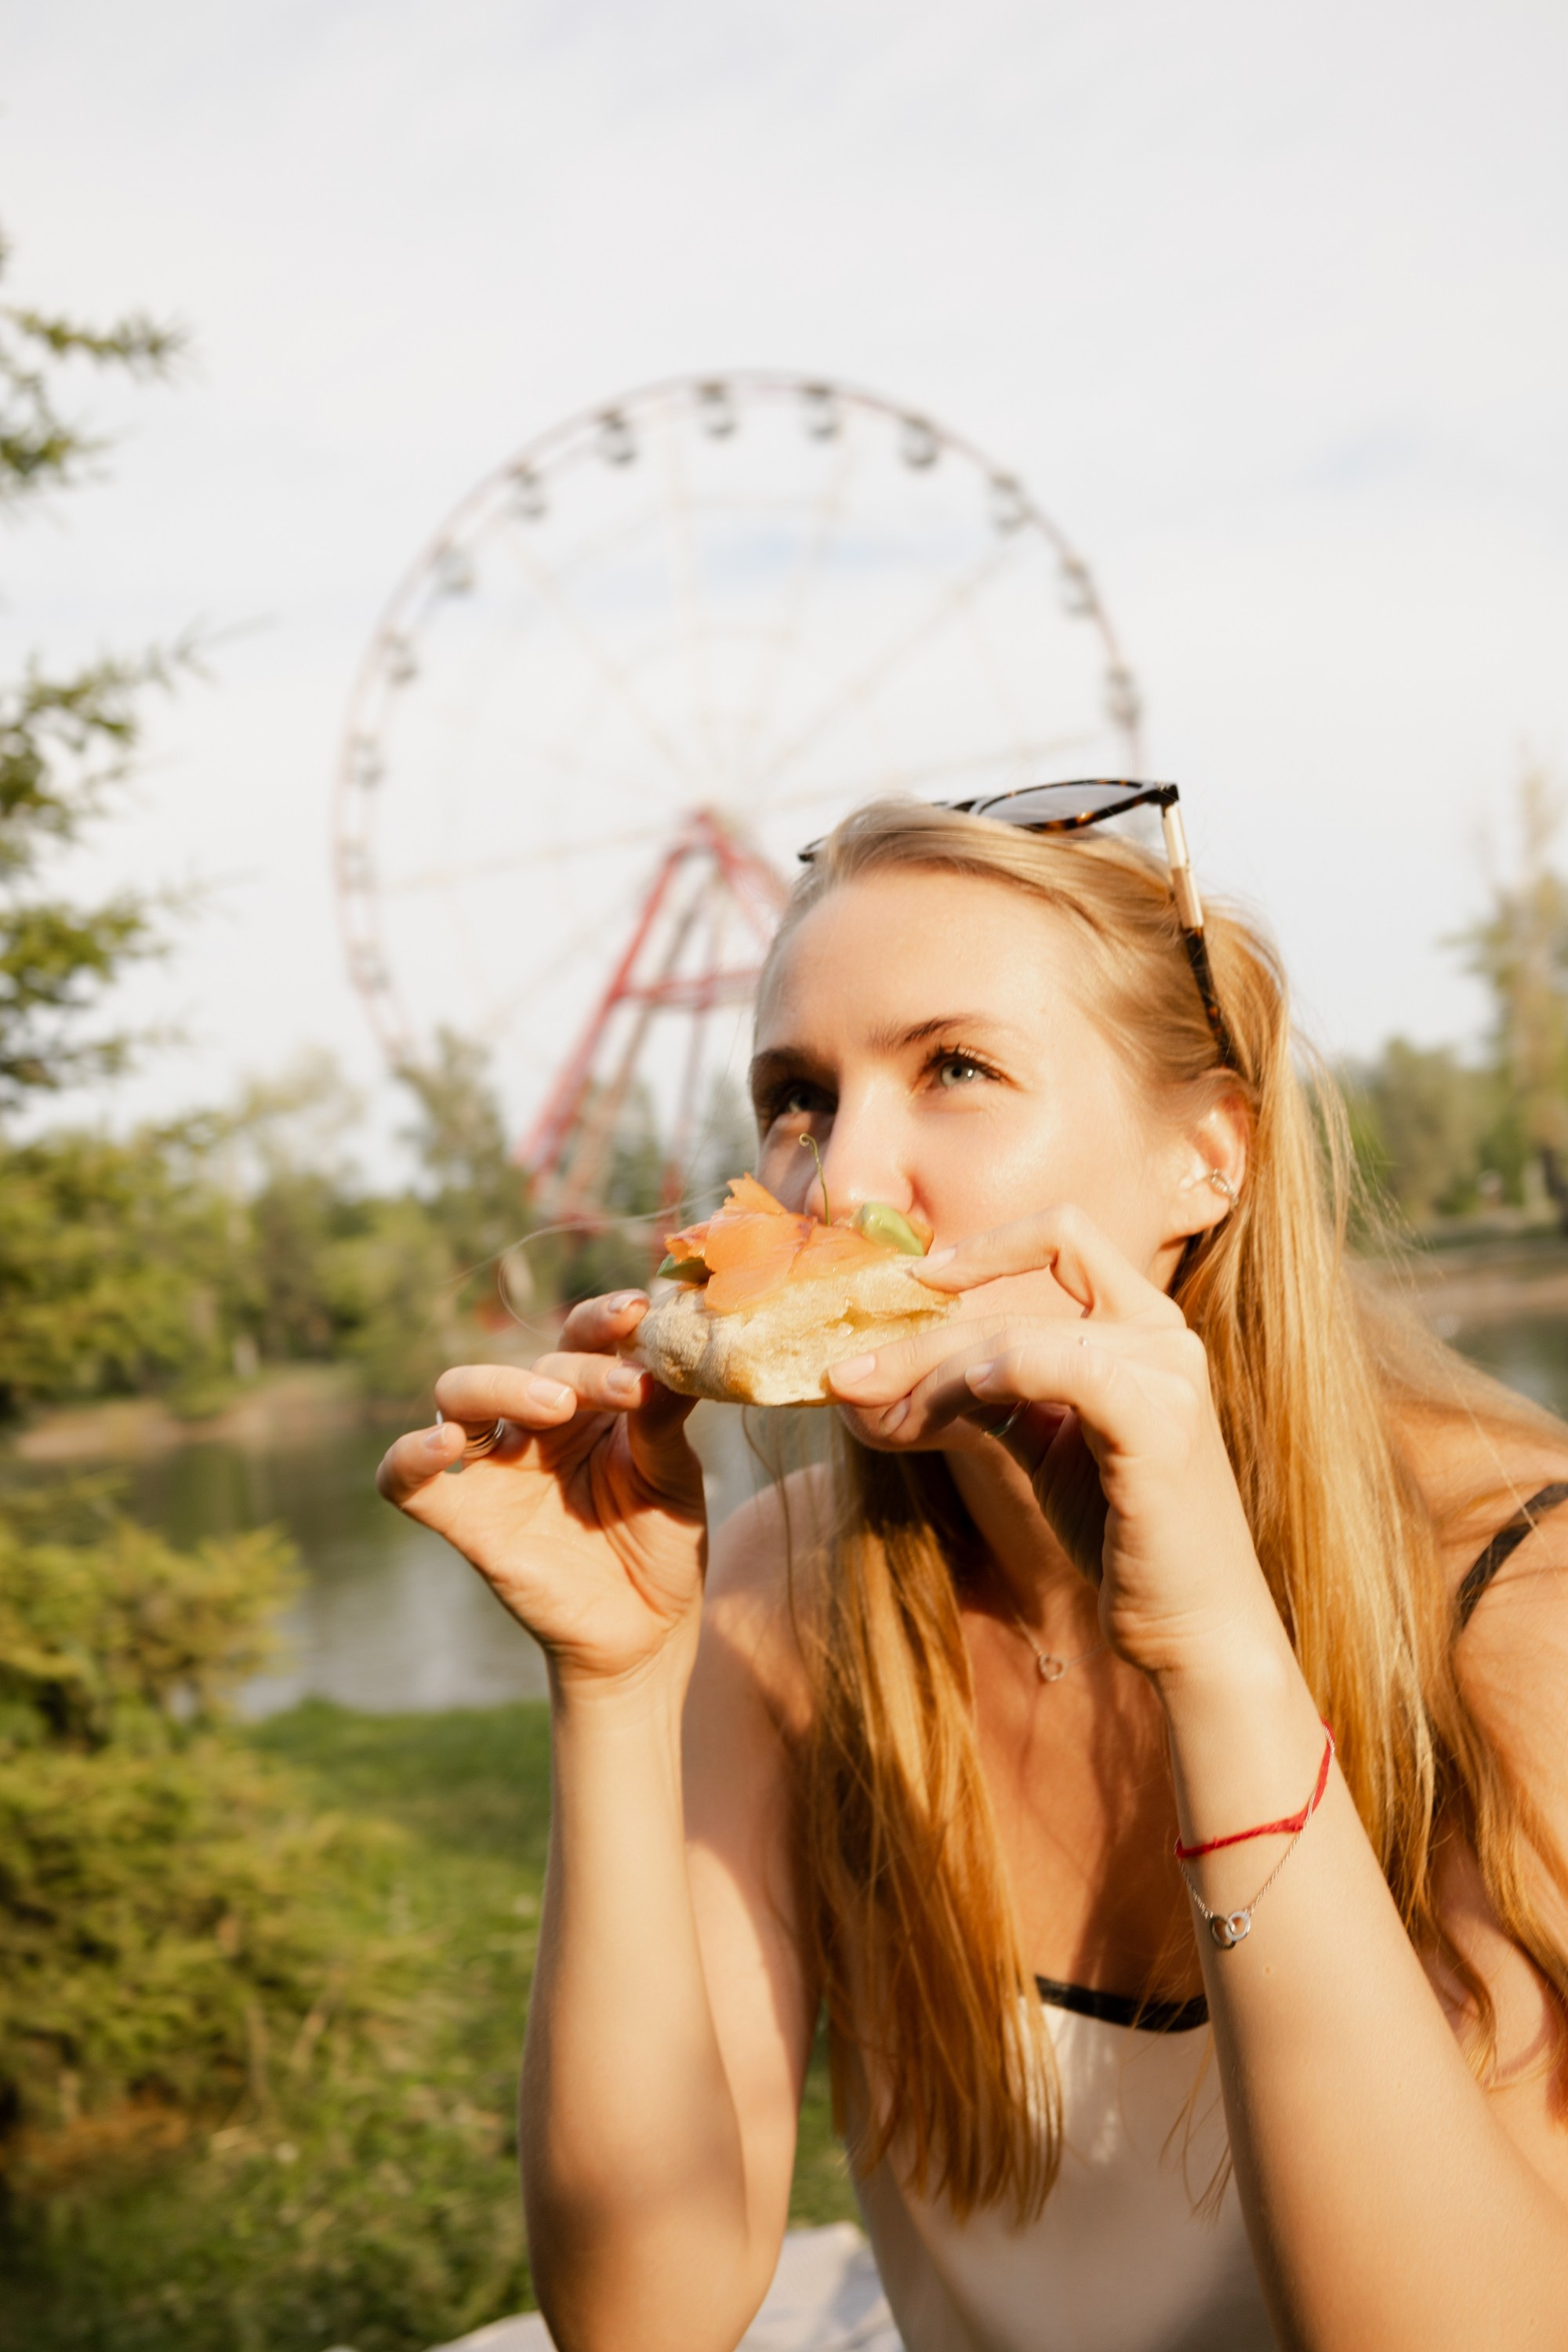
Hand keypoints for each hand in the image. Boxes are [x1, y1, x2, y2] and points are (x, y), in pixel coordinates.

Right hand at [376, 1292, 707, 1691]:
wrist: (647, 1631)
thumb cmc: (661, 1541)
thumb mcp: (675, 1475)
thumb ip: (664, 1417)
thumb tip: (675, 1356)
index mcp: (588, 1400)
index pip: (581, 1338)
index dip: (602, 1319)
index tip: (637, 1311)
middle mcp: (533, 1424)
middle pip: (524, 1365)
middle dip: (572, 1368)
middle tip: (619, 1391)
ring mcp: (495, 1469)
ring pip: (457, 1397)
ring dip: (499, 1388)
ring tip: (553, 1407)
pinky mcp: (465, 1520)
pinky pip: (404, 1481)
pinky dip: (410, 1455)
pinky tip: (443, 1445)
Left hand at [829, 1206, 1276, 1680]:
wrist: (1196, 1627)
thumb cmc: (1120, 1531)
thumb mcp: (1041, 1444)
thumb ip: (975, 1399)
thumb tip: (867, 1384)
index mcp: (1143, 1325)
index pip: (1063, 1233)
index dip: (983, 1246)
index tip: (913, 1283)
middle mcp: (1163, 1335)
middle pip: (1012, 1302)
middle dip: (915, 1339)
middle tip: (844, 1375)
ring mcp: (1167, 1375)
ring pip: (1015, 1337)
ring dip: (931, 1373)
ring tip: (880, 1415)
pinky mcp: (1158, 1424)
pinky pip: (1061, 1368)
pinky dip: (997, 1373)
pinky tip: (953, 1399)